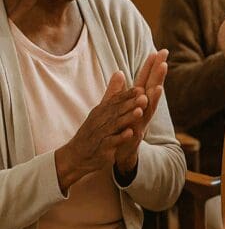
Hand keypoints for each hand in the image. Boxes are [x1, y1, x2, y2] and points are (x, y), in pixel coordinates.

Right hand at [55, 71, 146, 190]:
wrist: (76, 156)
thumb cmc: (93, 132)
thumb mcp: (101, 111)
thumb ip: (112, 93)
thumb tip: (120, 72)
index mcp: (101, 111)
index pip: (115, 100)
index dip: (127, 95)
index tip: (140, 88)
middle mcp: (100, 121)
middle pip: (116, 111)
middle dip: (130, 104)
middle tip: (144, 97)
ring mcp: (100, 135)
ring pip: (115, 125)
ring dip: (127, 118)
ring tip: (140, 112)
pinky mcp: (101, 148)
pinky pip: (111, 142)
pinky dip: (120, 137)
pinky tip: (130, 133)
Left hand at [114, 50, 168, 176]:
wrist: (119, 152)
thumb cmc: (122, 128)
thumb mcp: (118, 106)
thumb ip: (118, 91)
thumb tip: (119, 72)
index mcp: (139, 101)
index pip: (146, 80)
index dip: (152, 66)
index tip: (158, 50)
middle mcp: (144, 109)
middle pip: (152, 87)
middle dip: (158, 72)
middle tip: (164, 57)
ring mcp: (143, 120)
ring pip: (151, 103)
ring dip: (156, 90)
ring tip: (160, 77)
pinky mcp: (137, 132)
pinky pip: (143, 120)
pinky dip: (147, 110)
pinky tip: (149, 100)